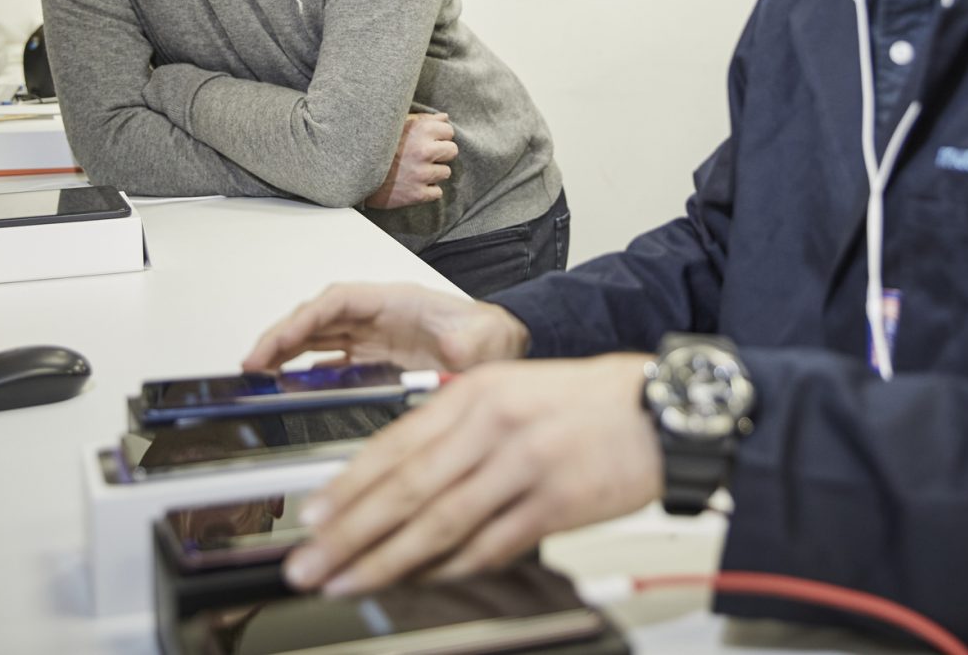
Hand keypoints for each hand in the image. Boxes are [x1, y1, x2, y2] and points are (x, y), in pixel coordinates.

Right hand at [243, 282, 528, 372]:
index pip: (336, 303)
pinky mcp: (379, 355)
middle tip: (251, 364)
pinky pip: (333, 355)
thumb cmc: (491, 335)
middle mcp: (379, 315)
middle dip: (282, 337)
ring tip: (258, 372)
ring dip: (288, 350)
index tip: (276, 343)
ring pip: (320, 335)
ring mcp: (376, 334)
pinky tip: (290, 381)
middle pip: (318, 318)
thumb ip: (463, 349)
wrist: (506, 344)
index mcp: (396, 301)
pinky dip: (308, 365)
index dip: (302, 321)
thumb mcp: (480, 341)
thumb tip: (452, 358)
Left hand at [282, 355, 661, 596]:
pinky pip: (491, 544)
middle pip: (406, 488)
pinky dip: (452, 567)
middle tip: (309, 561)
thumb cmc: (583, 400)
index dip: (348, 486)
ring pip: (439, 522)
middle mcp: (493, 426)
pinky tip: (421, 580)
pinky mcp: (555, 503)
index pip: (394, 444)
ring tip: (349, 579)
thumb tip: (398, 475)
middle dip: (349, 531)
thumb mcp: (508, 388)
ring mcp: (523, 465)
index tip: (312, 516)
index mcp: (474, 392)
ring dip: (386, 559)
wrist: (658, 406)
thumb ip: (454, 426)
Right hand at [364, 113, 456, 210]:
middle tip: (426, 157)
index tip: (429, 141)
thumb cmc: (378, 146)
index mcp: (421, 130)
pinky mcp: (417, 194)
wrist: (355, 173)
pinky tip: (414, 184)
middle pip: (452, 151)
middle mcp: (424, 151)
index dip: (439, 137)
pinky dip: (427, 191)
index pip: (449, 131)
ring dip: (433, 173)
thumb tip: (444, 118)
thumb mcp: (397, 125)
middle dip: (441, 154)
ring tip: (416, 170)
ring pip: (445, 172)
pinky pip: (437, 193)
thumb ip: (423, 120)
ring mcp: (422, 173)